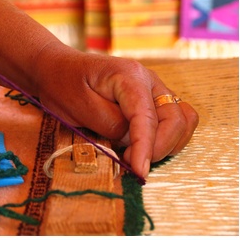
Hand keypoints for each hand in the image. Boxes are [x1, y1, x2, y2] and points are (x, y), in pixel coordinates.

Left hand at [35, 45, 198, 178]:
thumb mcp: (78, 106)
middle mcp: (150, 81)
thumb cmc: (62, 84)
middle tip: (131, 163)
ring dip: (166, 144)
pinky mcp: (153, 101)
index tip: (139, 171)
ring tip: (135, 155)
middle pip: (176, 120)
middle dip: (158, 148)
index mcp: (130, 76)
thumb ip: (109, 123)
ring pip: (182, 121)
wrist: (57, 68)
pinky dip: (166, 139)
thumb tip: (133, 142)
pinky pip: (175, 122)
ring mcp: (154, 91)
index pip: (147, 117)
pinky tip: (142, 147)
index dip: (145, 147)